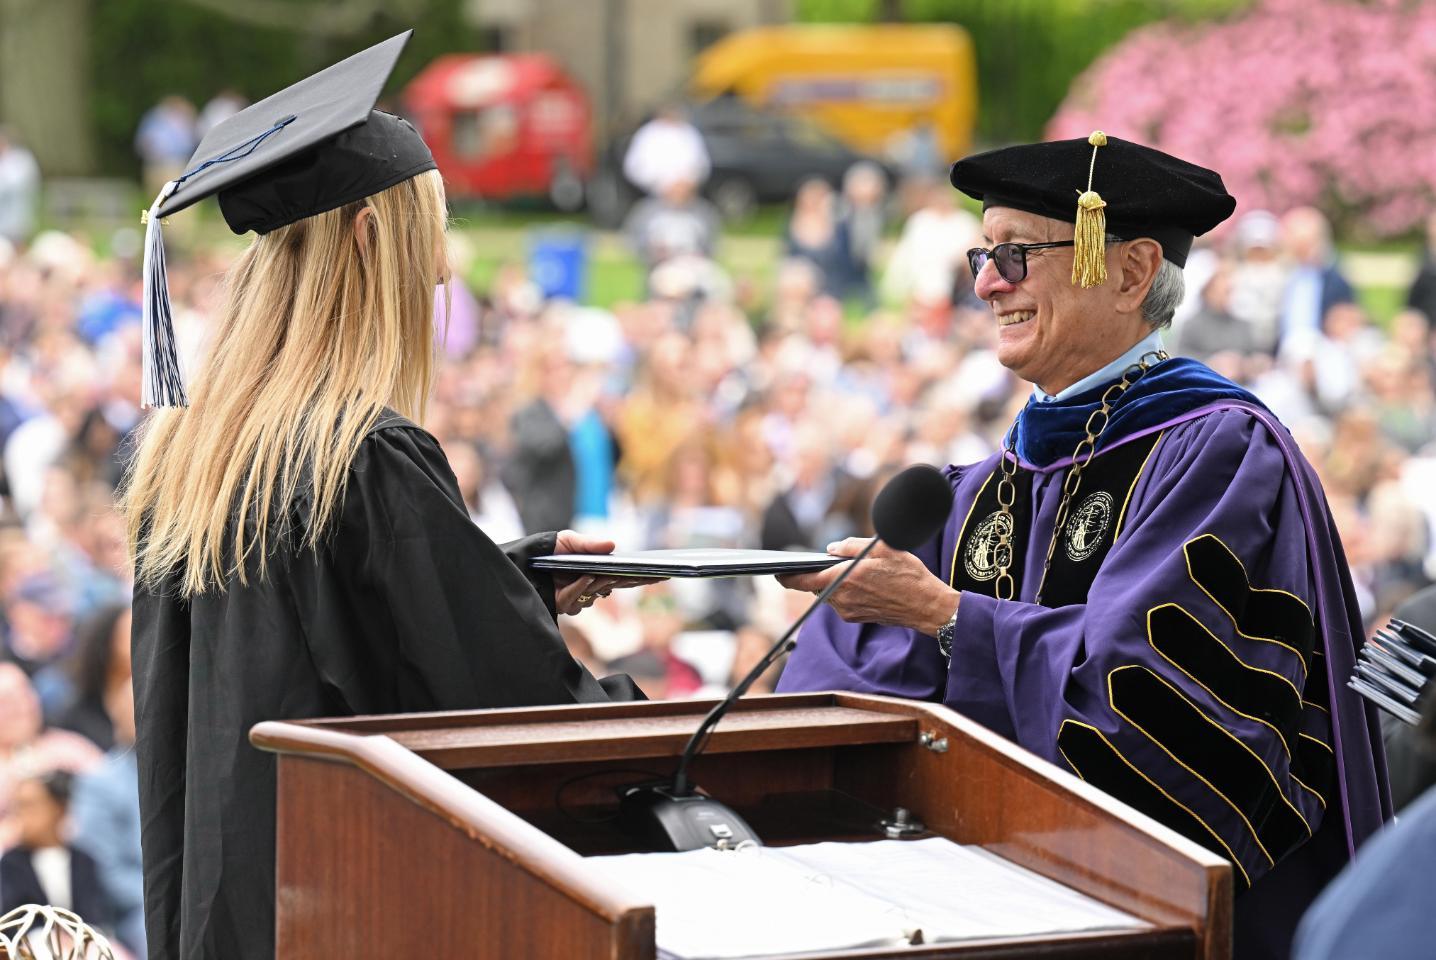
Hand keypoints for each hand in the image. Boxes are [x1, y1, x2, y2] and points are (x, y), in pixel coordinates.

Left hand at [551, 530, 661, 615]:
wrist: (523, 564)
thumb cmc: (549, 551)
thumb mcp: (569, 540)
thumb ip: (589, 544)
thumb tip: (613, 545)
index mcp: (598, 571)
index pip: (626, 576)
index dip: (643, 576)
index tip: (663, 574)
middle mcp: (592, 586)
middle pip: (619, 586)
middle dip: (634, 580)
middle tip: (649, 574)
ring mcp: (580, 598)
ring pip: (596, 593)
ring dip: (597, 582)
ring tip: (596, 572)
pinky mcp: (565, 605)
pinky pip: (576, 599)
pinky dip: (578, 588)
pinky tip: (582, 578)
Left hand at [776, 537, 958, 635]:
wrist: (927, 607)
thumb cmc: (908, 575)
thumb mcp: (882, 548)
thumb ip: (850, 546)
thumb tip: (830, 551)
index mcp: (844, 579)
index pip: (802, 580)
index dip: (786, 577)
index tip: (776, 571)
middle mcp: (841, 598)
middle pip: (816, 585)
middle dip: (818, 573)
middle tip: (827, 561)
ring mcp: (848, 611)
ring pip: (828, 592)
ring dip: (833, 581)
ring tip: (853, 569)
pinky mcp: (856, 617)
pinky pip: (840, 601)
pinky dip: (844, 590)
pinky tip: (862, 582)